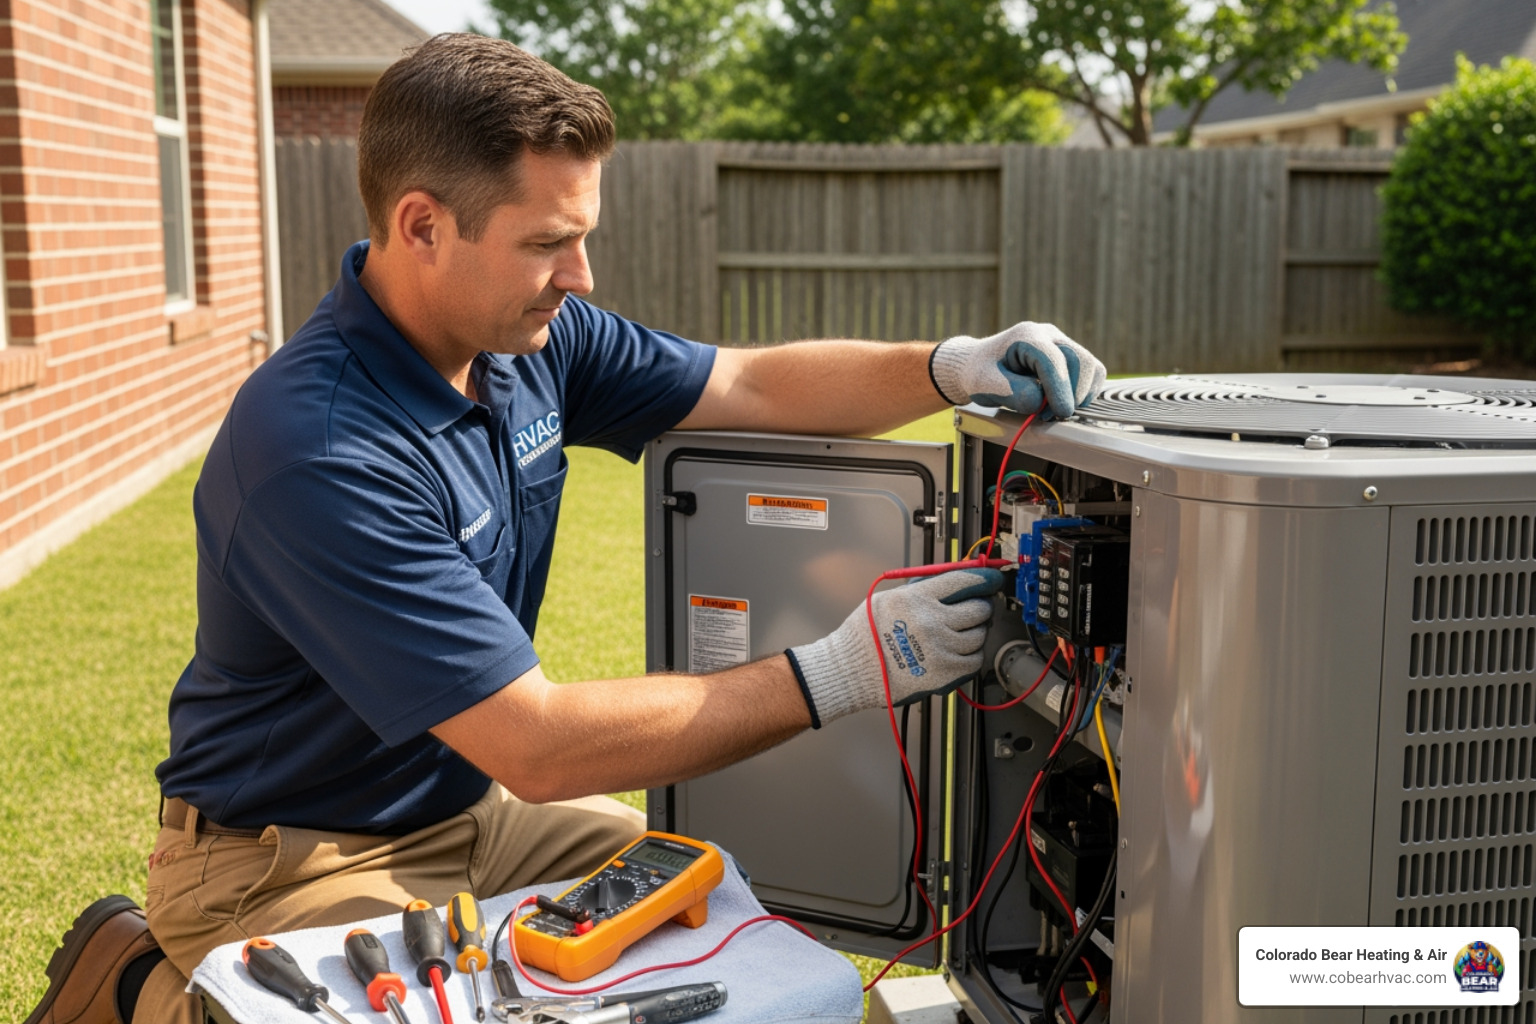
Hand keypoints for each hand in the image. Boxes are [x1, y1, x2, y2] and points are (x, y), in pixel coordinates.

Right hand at [786, 568, 1004, 726]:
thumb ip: (920, 589)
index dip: (984, 578)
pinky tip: (958, 652)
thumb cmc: (865, 635)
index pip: (964, 581)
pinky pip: (974, 661)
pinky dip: (971, 655)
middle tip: (975, 608)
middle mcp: (932, 622)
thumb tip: (950, 581)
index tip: (993, 579)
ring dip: (976, 632)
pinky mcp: (944, 674)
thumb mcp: (888, 598)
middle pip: (978, 608)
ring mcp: (941, 649)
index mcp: (918, 599)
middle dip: (980, 606)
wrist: (851, 670)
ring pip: (980, 636)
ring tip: (961, 633)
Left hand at [928, 322, 1105, 418]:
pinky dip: (1084, 392)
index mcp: (1026, 336)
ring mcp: (1062, 343)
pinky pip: (1091, 373)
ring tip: (1054, 409)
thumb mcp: (986, 384)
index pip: (1053, 361)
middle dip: (1072, 394)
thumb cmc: (980, 372)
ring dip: (1080, 394)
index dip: (1060, 389)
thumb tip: (1041, 402)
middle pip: (1080, 361)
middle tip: (1051, 415)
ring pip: (1091, 367)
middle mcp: (1049, 334)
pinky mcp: (1070, 355)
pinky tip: (1063, 401)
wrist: (979, 364)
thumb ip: (1013, 393)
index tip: (1060, 413)